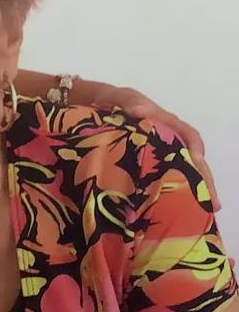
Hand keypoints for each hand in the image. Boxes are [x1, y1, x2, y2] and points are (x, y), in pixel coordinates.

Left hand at [93, 86, 219, 209]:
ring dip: (193, 191)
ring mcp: (159, 154)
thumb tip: (139, 111)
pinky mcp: (147, 165)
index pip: (188, 135)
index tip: (198, 161)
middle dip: (204, 181)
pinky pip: (163, 179)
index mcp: (166, 124)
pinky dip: (171, 193)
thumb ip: (129, 102)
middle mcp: (168, 141)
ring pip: (182, 173)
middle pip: (192, 160)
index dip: (195, 148)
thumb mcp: (120, 98)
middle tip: (212, 203)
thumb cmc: (114, 102)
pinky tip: (173, 211)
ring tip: (202, 213)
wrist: (98, 108)